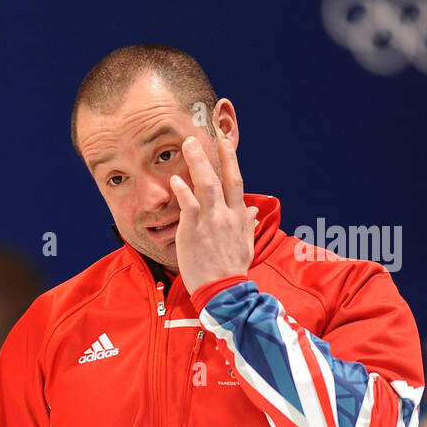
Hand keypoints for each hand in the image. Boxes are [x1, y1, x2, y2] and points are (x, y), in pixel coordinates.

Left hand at [169, 133, 258, 296]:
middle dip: (215, 154)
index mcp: (239, 217)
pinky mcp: (194, 230)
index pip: (236, 183)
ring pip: (205, 185)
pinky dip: (182, 190)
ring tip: (187, 145)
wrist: (224, 291)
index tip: (225, 144)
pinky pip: (188, 205)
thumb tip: (252, 210)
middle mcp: (227, 215)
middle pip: (223, 178)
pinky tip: (175, 179)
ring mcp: (211, 221)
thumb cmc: (231, 270)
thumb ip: (247, 224)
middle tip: (205, 135)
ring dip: (197, 163)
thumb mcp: (245, 245)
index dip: (230, 161)